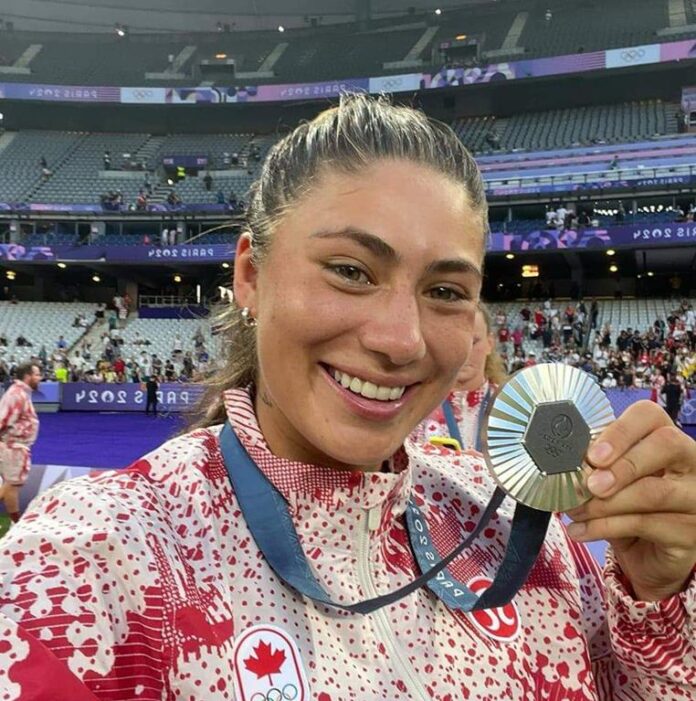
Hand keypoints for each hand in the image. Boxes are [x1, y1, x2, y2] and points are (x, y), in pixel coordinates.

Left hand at [566, 400, 695, 601]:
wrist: (646, 553)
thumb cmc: (625, 506)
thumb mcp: (610, 479)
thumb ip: (596, 464)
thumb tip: (566, 460)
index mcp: (666, 438)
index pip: (650, 416)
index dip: (620, 431)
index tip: (593, 455)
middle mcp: (691, 462)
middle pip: (666, 444)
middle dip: (622, 464)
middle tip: (590, 484)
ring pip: (654, 491)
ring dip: (606, 503)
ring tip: (576, 511)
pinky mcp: (692, 531)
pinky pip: (646, 524)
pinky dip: (605, 527)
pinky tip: (581, 530)